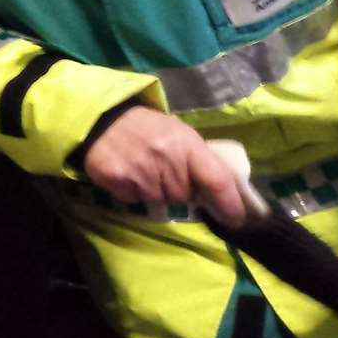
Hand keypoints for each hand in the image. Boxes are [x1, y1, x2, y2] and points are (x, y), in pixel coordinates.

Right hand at [82, 107, 245, 226]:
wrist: (103, 118)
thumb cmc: (148, 128)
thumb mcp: (179, 135)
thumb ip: (197, 160)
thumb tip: (218, 194)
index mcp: (187, 143)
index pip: (217, 180)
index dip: (230, 204)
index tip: (235, 219)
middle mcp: (166, 157)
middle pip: (184, 196)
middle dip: (180, 192)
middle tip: (167, 175)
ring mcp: (140, 170)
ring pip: (160, 202)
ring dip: (156, 193)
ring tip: (145, 172)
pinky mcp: (117, 179)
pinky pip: (134, 200)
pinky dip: (133, 193)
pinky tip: (129, 175)